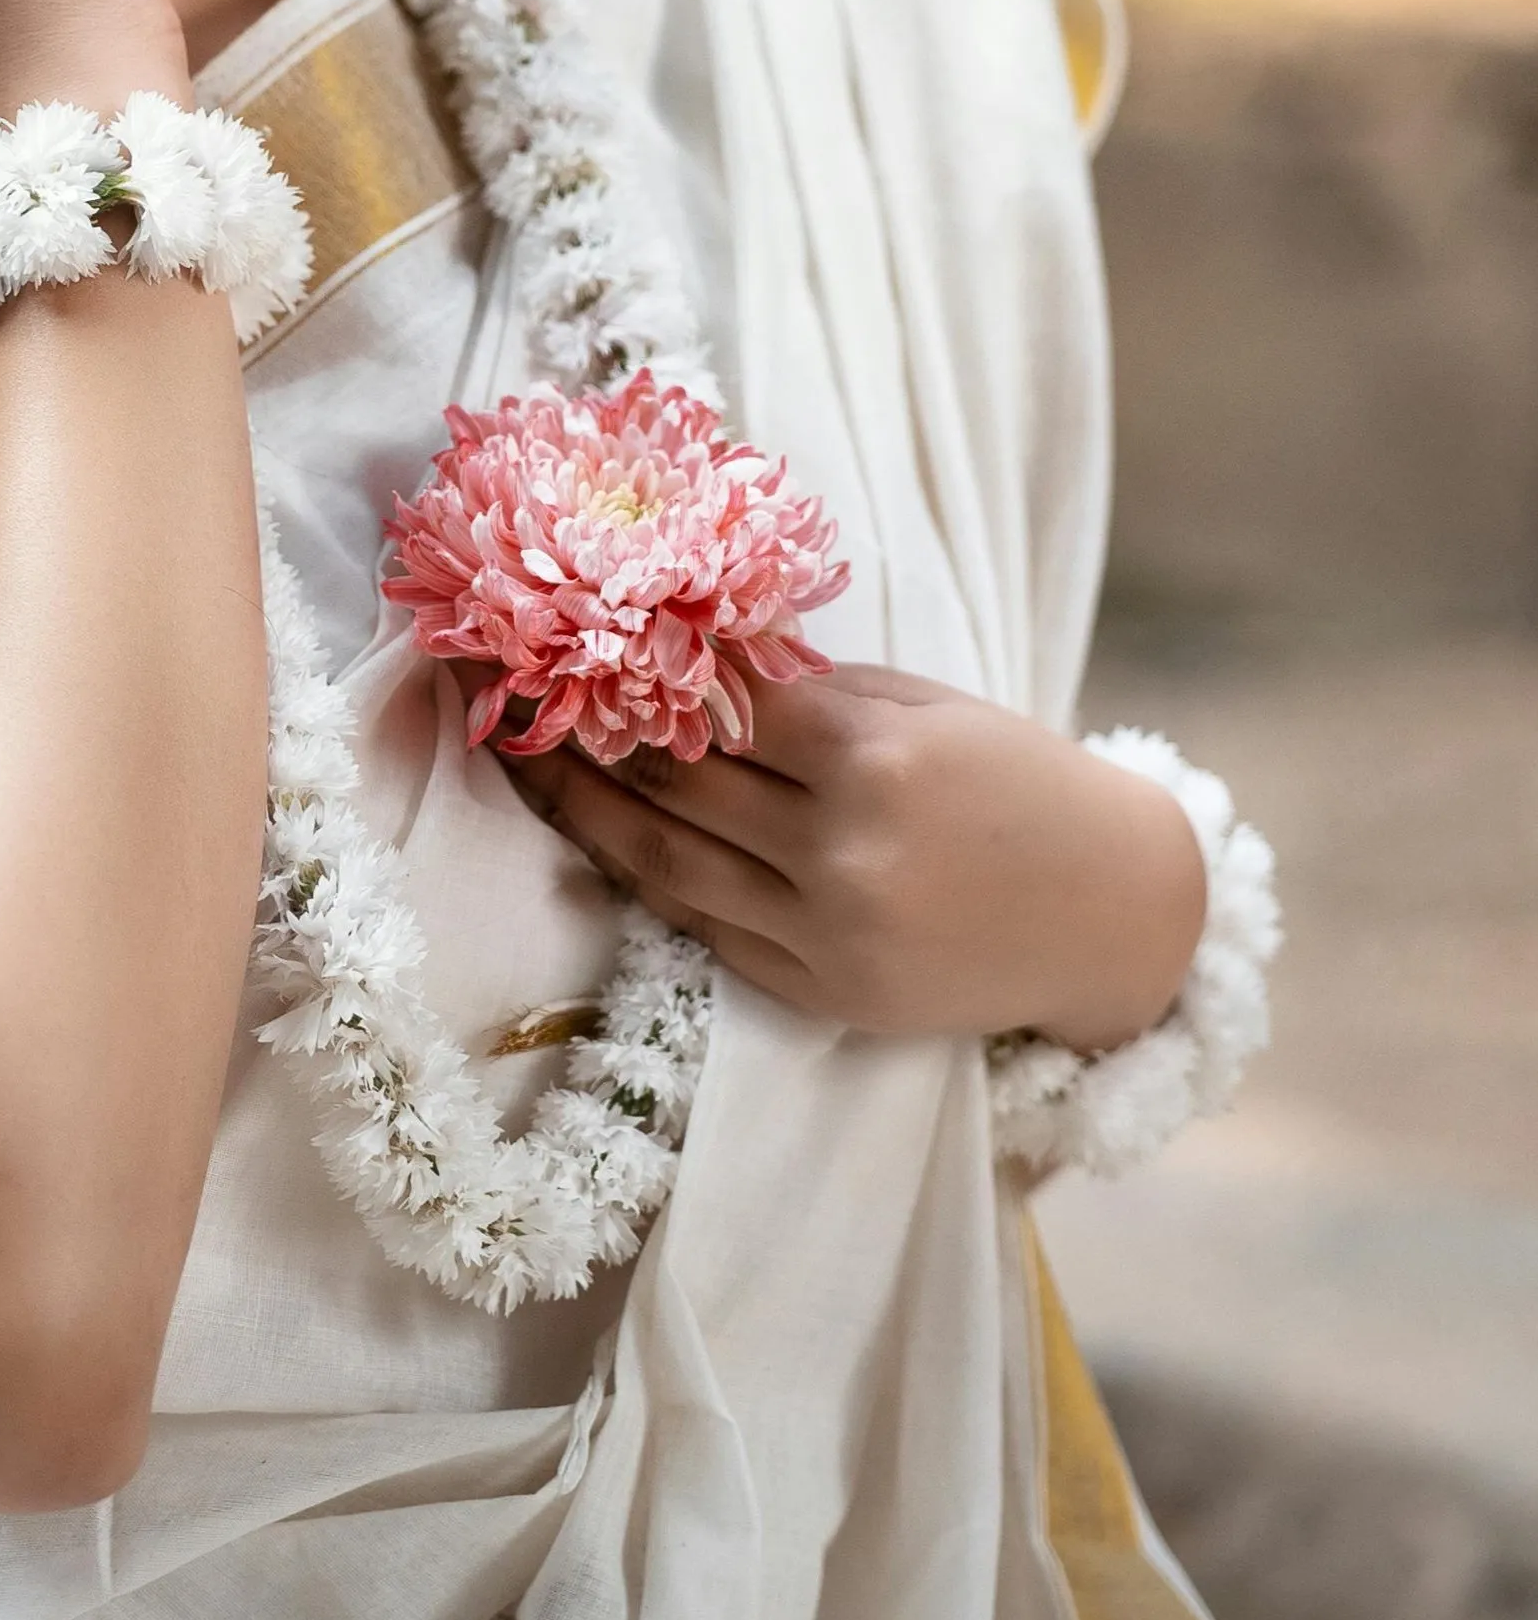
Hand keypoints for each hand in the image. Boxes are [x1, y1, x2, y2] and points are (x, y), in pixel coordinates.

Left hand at [506, 660, 1207, 1051]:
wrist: (1115, 914)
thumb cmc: (1020, 785)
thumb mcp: (927, 707)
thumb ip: (811, 691)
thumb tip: (690, 646)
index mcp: (874, 759)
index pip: (713, 703)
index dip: (626, 664)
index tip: (558, 627)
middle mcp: (841, 851)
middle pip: (671, 781)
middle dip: (577, 729)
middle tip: (503, 683)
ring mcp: (826, 932)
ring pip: (664, 860)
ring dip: (579, 807)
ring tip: (518, 755)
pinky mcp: (820, 992)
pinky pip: (704, 924)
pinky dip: (644, 874)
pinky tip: (595, 832)